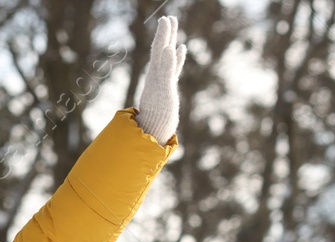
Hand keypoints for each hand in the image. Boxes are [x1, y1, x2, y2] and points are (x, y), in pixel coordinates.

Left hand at [134, 16, 187, 145]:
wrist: (154, 131)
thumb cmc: (159, 113)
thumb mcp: (164, 89)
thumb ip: (168, 69)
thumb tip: (171, 48)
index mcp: (156, 73)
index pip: (160, 49)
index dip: (163, 34)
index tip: (166, 19)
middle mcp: (157, 75)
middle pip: (162, 49)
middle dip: (166, 34)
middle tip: (169, 18)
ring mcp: (162, 81)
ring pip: (168, 57)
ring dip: (171, 43)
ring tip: (175, 31)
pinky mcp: (167, 88)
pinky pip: (173, 68)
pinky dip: (177, 58)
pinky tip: (180, 51)